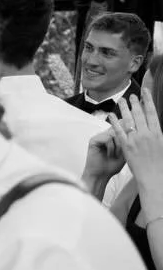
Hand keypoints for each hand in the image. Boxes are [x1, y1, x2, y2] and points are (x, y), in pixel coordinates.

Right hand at [82, 123, 124, 194]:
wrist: (101, 175)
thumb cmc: (113, 166)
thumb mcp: (126, 152)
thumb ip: (129, 141)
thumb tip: (133, 130)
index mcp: (113, 136)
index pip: (122, 125)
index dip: (127, 132)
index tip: (130, 141)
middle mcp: (106, 134)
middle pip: (120, 128)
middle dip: (123, 142)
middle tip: (120, 153)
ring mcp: (99, 136)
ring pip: (114, 133)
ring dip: (118, 146)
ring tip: (114, 155)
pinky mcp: (93, 140)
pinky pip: (107, 138)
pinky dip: (111, 148)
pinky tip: (109, 155)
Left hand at [117, 88, 162, 208]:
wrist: (153, 177)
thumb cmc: (159, 164)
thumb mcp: (162, 146)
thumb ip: (157, 135)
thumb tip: (155, 127)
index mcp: (158, 133)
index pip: (152, 113)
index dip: (148, 101)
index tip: (146, 92)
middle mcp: (147, 134)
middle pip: (140, 114)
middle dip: (136, 103)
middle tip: (132, 95)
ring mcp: (136, 139)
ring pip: (129, 119)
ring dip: (125, 108)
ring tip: (121, 100)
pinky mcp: (126, 146)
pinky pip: (119, 131)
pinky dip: (115, 121)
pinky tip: (111, 115)